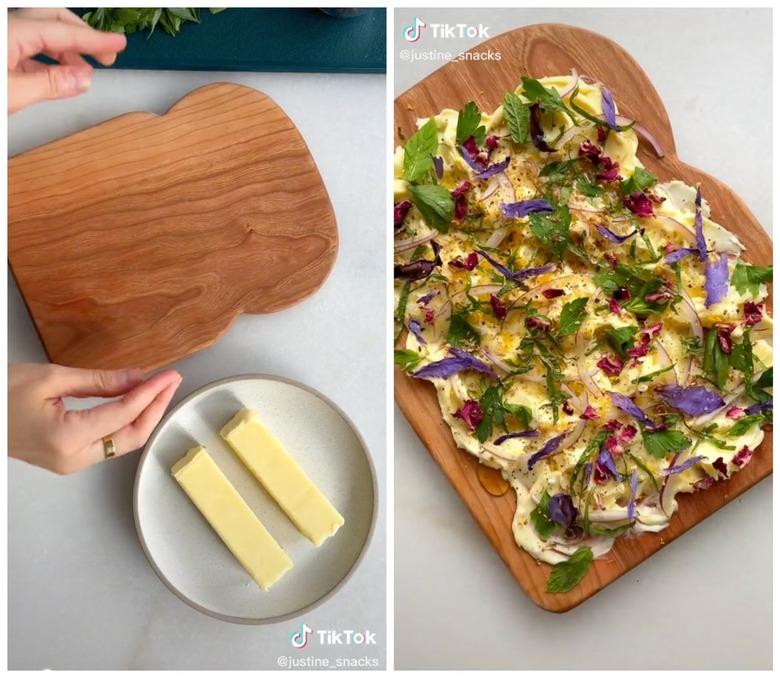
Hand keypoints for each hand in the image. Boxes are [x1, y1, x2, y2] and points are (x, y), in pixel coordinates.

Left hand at [8, 8, 126, 113]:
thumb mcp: (13, 93)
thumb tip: (84, 79)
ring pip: (41, 33)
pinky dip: (50, 58)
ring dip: (68, 49)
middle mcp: (8, 28)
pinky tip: (61, 75)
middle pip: (54, 19)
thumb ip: (49, 85)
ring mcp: (4, 39)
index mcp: (11, 32)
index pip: (63, 32)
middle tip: (107, 57)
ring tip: (86, 72)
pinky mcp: (1, 55)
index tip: (119, 43)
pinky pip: (29, 47)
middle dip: (84, 36)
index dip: (94, 39)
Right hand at [9, 363, 181, 473]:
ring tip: (159, 389)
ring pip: (122, 443)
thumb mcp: (51, 378)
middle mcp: (72, 459)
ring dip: (144, 415)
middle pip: (131, 436)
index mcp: (66, 438)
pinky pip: (107, 443)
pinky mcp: (66, 460)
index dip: (151, 393)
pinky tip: (135, 402)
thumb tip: (137, 378)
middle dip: (155, 407)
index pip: (124, 414)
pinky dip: (126, 423)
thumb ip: (100, 381)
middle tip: (172, 381)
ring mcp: (69, 464)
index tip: (170, 375)